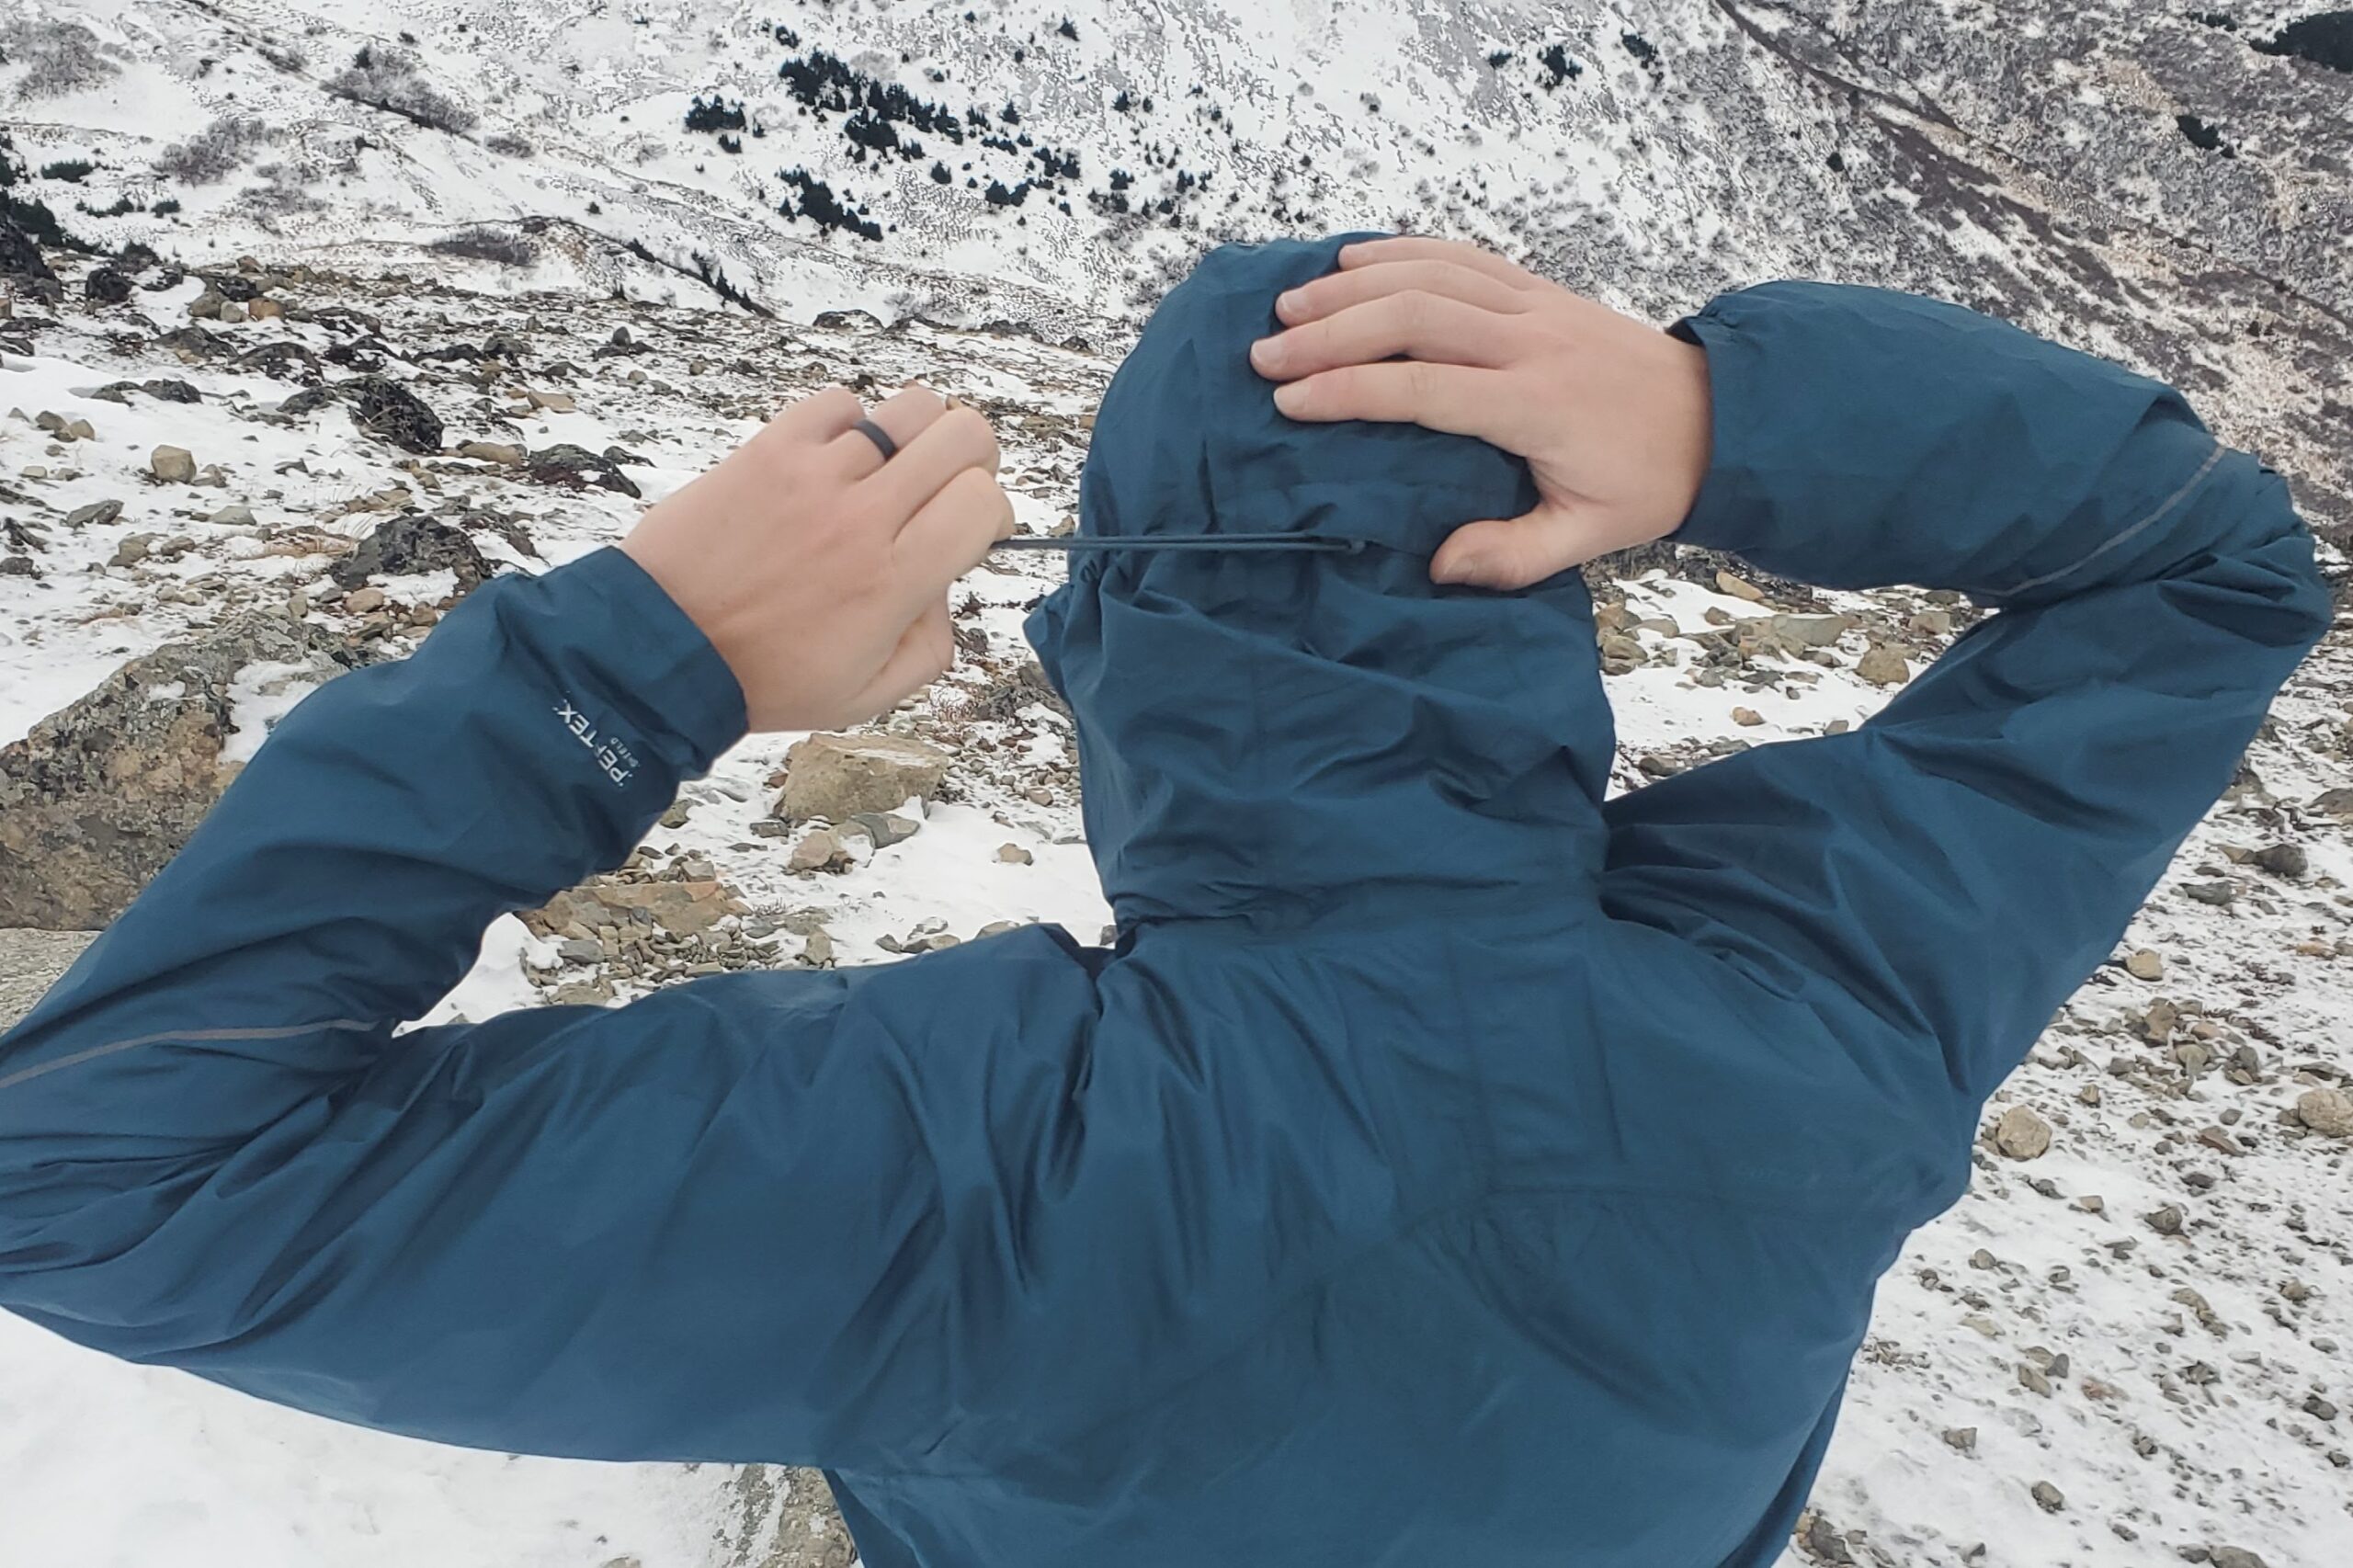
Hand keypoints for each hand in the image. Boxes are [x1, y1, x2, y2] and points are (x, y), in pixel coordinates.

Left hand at [619, 385, 1012, 731]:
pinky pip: (839, 403)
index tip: (969, 531)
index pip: (984, 500)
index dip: (991, 512)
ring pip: (910, 408)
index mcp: (894, 581)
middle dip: (972, 460)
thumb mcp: (867, 696)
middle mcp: (865, 518)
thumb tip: (942, 585)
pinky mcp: (772, 448)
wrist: (661, 647)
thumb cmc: (764, 678)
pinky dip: (849, 426)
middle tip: (941, 490)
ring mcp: (817, 475)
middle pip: (965, 434)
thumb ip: (932, 646)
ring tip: (887, 472)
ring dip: (915, 438)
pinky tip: (830, 464)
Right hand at [1249, 236, 1712, 589]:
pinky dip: (1399, 250)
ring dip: (1351, 286)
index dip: (1350, 391)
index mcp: (1536, 405)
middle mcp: (1530, 341)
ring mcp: (1534, 304)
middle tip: (1264, 357)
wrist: (1719, 416)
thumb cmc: (1646, 482)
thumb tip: (1439, 566)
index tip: (1289, 403)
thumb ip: (1512, 556)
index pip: (1424, 388)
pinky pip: (1459, 253)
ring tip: (1287, 307)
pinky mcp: (1537, 287)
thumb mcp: (1590, 538)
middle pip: (1413, 315)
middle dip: (1330, 332)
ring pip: (1429, 273)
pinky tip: (1349, 260)